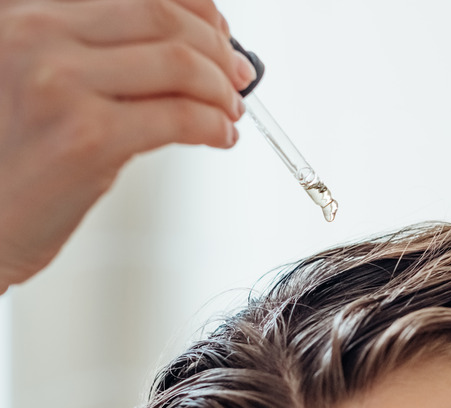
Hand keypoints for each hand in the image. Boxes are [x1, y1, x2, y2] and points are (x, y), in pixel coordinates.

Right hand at [0, 0, 256, 290]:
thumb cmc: (12, 160)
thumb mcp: (41, 81)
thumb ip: (102, 56)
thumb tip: (193, 49)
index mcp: (28, 15)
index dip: (197, 10)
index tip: (219, 31)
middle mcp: (36, 37)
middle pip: (164, 19)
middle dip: (218, 49)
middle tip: (237, 76)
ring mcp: (58, 84)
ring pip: (180, 64)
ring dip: (220, 90)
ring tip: (229, 110)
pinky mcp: (85, 137)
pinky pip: (178, 117)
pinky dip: (213, 125)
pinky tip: (218, 135)